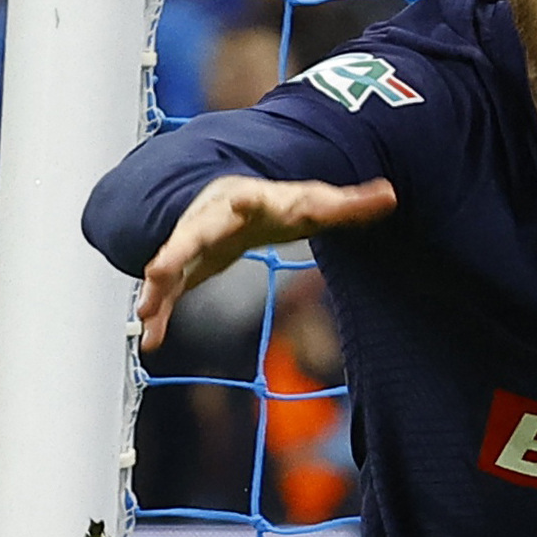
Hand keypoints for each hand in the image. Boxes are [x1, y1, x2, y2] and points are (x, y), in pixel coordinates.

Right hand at [134, 173, 396, 349]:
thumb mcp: (316, 204)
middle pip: (190, 235)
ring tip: (145, 317)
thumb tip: (392, 194)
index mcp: (246, 203)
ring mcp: (190, 244)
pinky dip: (159, 315)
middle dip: (174, 252)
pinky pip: (167, 292)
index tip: (236, 204)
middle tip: (158, 270)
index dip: (243, 205)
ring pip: (169, 266)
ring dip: (156, 292)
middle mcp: (210, 221)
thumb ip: (351, 204)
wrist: (235, 197)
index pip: (246, 203)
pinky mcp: (183, 268)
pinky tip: (150, 341)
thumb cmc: (278, 204)